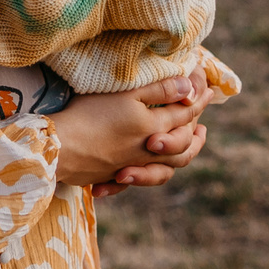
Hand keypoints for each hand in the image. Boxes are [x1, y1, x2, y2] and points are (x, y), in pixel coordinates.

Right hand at [49, 68, 214, 192]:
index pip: (184, 113)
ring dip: (179, 157)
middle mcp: (147, 152)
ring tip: (186, 149)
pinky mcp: (112, 176)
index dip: (197, 100)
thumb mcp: (127, 95)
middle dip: (195, 134)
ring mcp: (130, 166)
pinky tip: (142, 171)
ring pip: (165, 168)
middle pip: (182, 146)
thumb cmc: (91, 116)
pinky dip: (145, 177)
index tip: (208, 90)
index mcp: (154, 128)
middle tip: (203, 125)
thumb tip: (189, 88)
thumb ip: (160, 90)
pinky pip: (136, 181)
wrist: (60, 149)